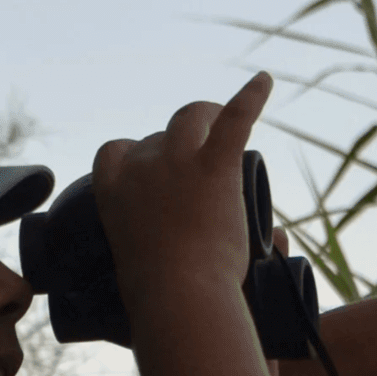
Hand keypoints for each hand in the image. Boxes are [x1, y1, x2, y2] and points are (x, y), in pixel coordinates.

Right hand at [92, 72, 272, 306]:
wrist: (179, 295)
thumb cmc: (158, 295)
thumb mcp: (135, 266)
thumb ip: (146, 255)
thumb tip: (173, 283)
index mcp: (110, 187)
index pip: (116, 150)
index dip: (136, 155)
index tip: (152, 170)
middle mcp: (139, 165)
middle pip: (160, 137)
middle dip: (178, 148)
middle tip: (201, 176)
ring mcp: (176, 161)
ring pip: (193, 116)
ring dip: (208, 117)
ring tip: (224, 123)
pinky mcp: (214, 165)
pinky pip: (235, 118)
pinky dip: (252, 96)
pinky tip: (266, 80)